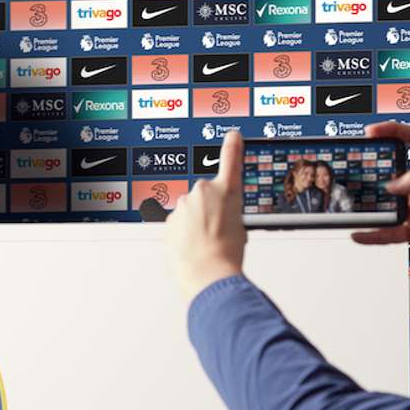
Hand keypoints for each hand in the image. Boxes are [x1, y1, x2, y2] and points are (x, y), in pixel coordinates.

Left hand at [167, 130, 247, 300]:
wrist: (207, 273)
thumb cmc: (226, 254)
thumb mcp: (240, 227)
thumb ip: (226, 213)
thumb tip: (216, 217)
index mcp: (227, 191)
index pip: (231, 160)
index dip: (232, 147)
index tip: (233, 136)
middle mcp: (202, 192)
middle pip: (205, 196)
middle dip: (209, 210)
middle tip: (218, 231)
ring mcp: (183, 205)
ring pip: (190, 211)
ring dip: (195, 223)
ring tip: (205, 243)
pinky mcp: (169, 220)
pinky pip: (178, 224)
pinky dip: (183, 234)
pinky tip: (192, 248)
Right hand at [355, 122, 409, 307]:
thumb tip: (390, 185)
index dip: (392, 131)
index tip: (371, 132)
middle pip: (394, 172)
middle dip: (375, 171)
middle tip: (357, 171)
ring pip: (387, 203)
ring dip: (371, 205)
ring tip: (355, 205)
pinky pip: (388, 230)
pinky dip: (373, 233)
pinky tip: (360, 234)